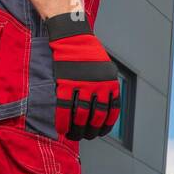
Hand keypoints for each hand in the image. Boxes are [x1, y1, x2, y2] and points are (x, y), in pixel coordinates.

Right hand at [46, 12, 120, 140]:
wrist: (72, 36)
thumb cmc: (88, 52)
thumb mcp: (106, 68)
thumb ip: (107, 86)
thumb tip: (105, 105)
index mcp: (111, 83)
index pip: (112, 112)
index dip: (106, 125)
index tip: (100, 132)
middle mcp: (99, 86)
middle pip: (97, 117)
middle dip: (91, 131)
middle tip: (85, 137)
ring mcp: (82, 85)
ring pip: (81, 115)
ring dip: (77, 129)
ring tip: (73, 136)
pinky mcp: (65, 83)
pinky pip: (64, 106)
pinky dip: (63, 120)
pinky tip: (61, 128)